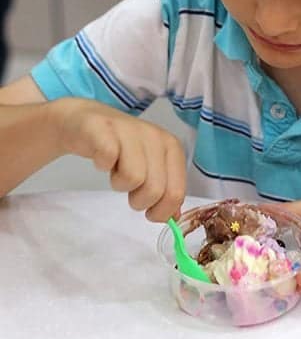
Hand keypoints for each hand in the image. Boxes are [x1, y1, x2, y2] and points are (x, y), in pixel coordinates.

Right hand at [52, 97, 185, 221]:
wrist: (86, 122)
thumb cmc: (121, 149)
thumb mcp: (149, 168)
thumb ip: (165, 191)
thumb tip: (174, 217)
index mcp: (171, 147)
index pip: (176, 192)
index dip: (162, 211)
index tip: (150, 213)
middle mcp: (154, 136)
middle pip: (155, 189)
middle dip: (139, 201)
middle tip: (129, 190)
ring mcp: (128, 130)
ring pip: (133, 177)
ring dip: (120, 184)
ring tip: (115, 171)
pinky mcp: (102, 129)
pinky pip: (107, 159)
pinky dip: (102, 166)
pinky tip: (101, 159)